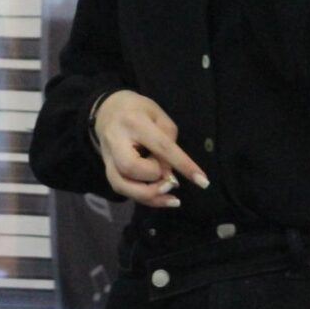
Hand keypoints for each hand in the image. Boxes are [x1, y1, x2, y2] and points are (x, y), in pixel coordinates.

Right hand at [92, 90, 209, 208]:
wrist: (106, 110)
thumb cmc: (139, 111)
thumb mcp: (159, 116)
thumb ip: (168, 143)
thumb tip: (170, 175)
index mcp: (134, 122)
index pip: (161, 147)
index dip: (183, 165)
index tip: (203, 182)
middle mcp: (116, 140)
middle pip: (131, 167)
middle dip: (155, 178)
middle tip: (170, 177)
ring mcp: (108, 157)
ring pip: (121, 184)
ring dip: (149, 195)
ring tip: (169, 194)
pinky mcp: (106, 169)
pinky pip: (121, 189)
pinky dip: (143, 198)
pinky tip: (160, 197)